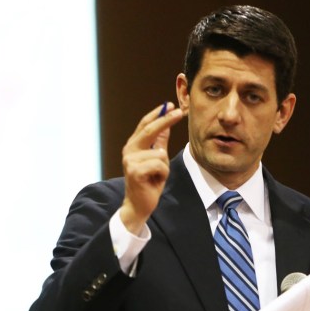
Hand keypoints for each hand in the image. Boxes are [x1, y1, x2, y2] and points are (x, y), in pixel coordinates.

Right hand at [118, 102, 183, 232]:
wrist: (138, 205)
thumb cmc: (148, 182)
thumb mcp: (156, 160)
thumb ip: (159, 143)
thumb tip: (166, 126)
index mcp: (133, 146)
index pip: (145, 125)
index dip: (158, 114)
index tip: (170, 105)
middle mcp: (129, 150)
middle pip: (150, 130)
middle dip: (166, 120)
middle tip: (180, 112)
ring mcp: (130, 161)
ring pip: (160, 153)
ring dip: (165, 166)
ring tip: (157, 175)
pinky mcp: (135, 171)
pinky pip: (159, 165)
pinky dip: (163, 174)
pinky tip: (154, 181)